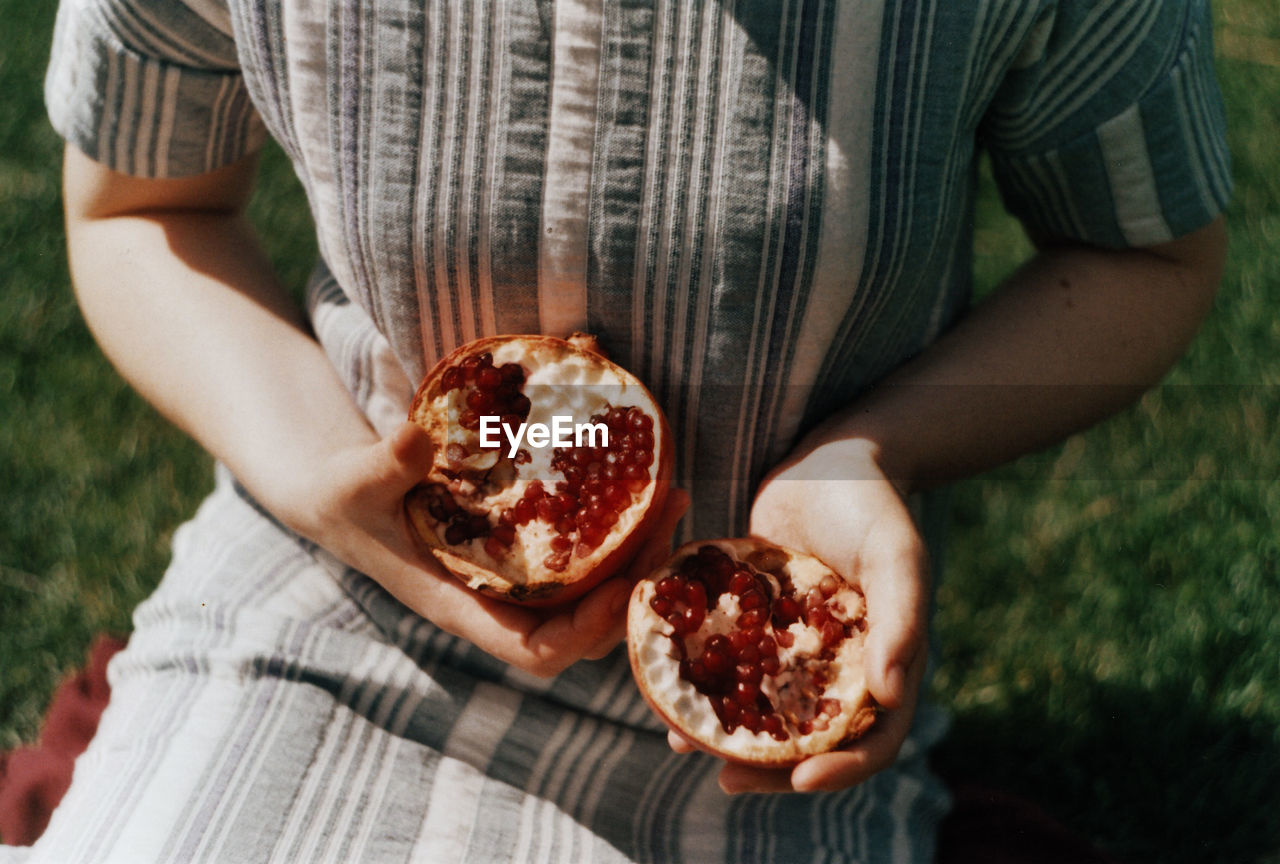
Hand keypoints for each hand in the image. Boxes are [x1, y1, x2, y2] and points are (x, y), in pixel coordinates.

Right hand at [295, 421, 689, 677]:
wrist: (345, 490)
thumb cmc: (346, 498)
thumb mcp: (355, 482)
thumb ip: (382, 466)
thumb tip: (416, 438)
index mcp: (461, 604)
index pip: (535, 652)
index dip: (584, 631)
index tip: (622, 587)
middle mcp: (499, 599)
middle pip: (587, 625)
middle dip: (635, 583)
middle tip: (668, 520)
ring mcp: (517, 575)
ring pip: (597, 590)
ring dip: (640, 551)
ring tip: (672, 494)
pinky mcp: (527, 542)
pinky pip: (586, 550)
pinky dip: (619, 524)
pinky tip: (642, 474)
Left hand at [668, 439, 928, 793]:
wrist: (829, 461)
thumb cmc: (872, 505)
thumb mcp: (895, 554)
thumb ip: (900, 619)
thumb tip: (887, 694)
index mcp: (884, 667)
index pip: (874, 740)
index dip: (842, 769)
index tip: (801, 780)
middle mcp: (838, 670)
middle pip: (810, 741)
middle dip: (768, 770)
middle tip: (725, 780)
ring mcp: (793, 651)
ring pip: (760, 712)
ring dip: (724, 735)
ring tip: (682, 742)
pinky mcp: (754, 626)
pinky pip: (727, 666)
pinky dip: (700, 681)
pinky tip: (664, 690)